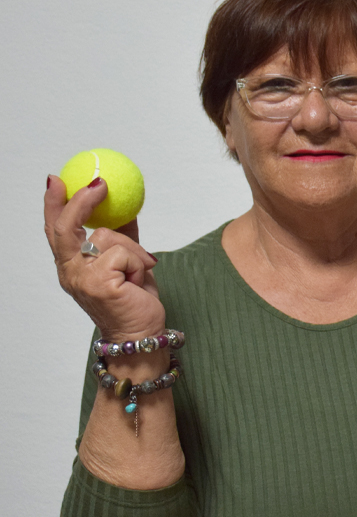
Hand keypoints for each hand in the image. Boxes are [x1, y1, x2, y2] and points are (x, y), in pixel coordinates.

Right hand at [44, 174, 163, 339]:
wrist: (142, 335)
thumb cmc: (134, 302)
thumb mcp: (127, 264)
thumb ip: (121, 239)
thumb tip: (125, 209)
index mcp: (71, 267)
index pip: (55, 231)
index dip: (53, 204)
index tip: (56, 180)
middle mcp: (70, 272)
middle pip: (66, 227)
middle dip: (80, 201)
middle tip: (100, 184)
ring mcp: (82, 278)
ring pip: (108, 236)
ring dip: (133, 249)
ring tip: (140, 271)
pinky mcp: (99, 283)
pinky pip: (124, 252)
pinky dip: (139, 262)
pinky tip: (138, 281)